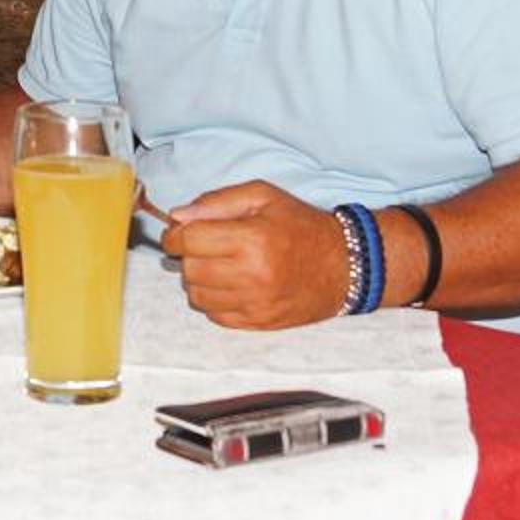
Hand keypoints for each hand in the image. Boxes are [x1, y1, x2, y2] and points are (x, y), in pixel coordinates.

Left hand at [160, 181, 345, 330]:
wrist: (344, 265)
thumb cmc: (301, 225)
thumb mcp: (263, 197)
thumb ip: (217, 202)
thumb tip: (178, 216)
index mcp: (252, 238)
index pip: (189, 240)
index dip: (175, 234)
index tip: (178, 232)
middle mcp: (252, 274)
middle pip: (189, 269)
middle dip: (187, 256)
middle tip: (202, 247)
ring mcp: (256, 303)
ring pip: (197, 296)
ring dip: (198, 280)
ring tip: (216, 266)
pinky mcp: (259, 322)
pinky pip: (214, 316)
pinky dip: (213, 301)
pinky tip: (229, 285)